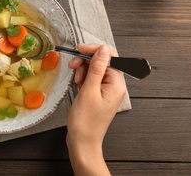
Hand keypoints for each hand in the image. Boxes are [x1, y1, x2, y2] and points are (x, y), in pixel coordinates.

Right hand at [66, 44, 126, 174]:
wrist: (82, 142)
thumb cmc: (85, 121)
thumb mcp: (89, 91)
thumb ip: (96, 68)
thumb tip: (103, 49)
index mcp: (117, 84)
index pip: (110, 57)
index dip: (94, 51)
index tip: (79, 50)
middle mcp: (115, 86)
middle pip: (102, 62)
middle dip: (86, 61)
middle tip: (73, 66)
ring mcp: (107, 90)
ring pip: (95, 69)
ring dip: (83, 70)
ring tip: (76, 81)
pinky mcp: (98, 94)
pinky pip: (92, 79)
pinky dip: (83, 78)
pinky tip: (78, 85)